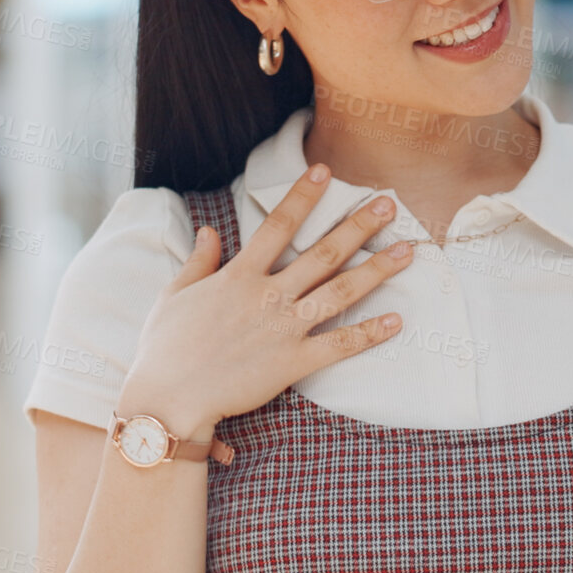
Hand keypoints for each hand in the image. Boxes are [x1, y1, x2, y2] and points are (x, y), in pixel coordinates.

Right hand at [121, 163, 414, 442]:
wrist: (168, 400)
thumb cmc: (164, 349)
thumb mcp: (174, 296)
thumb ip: (198, 262)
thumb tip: (208, 230)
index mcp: (238, 276)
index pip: (278, 226)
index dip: (303, 197)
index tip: (325, 172)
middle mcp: (267, 296)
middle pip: (323, 253)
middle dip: (359, 226)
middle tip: (390, 204)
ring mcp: (283, 329)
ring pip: (340, 293)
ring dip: (377, 271)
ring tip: (408, 252)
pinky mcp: (292, 363)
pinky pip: (338, 344)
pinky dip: (368, 333)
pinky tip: (396, 320)